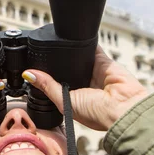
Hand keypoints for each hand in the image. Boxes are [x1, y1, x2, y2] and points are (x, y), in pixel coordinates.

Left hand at [23, 46, 148, 131]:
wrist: (124, 108)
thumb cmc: (99, 115)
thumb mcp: (66, 102)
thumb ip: (48, 87)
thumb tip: (29, 75)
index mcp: (73, 99)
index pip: (55, 84)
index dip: (45, 76)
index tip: (32, 67)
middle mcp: (83, 85)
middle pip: (65, 69)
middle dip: (55, 63)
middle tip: (40, 53)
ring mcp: (93, 72)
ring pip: (77, 58)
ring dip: (68, 53)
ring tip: (54, 44)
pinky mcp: (104, 61)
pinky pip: (92, 49)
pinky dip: (84, 44)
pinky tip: (74, 39)